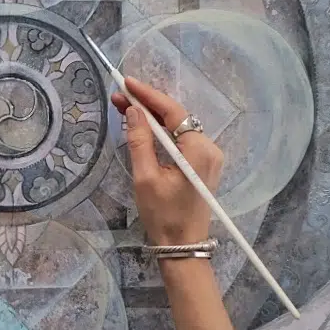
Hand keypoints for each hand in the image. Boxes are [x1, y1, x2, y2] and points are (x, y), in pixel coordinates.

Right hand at [112, 77, 223, 246]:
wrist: (183, 247)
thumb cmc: (163, 215)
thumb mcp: (146, 177)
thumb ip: (139, 141)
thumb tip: (133, 111)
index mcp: (198, 150)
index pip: (172, 112)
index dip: (148, 95)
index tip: (126, 82)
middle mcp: (210, 148)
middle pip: (176, 117)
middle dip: (148, 105)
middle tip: (120, 96)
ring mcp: (209, 156)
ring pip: (178, 127)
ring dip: (153, 117)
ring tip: (127, 107)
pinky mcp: (203, 164)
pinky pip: (181, 140)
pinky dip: (162, 131)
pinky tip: (144, 126)